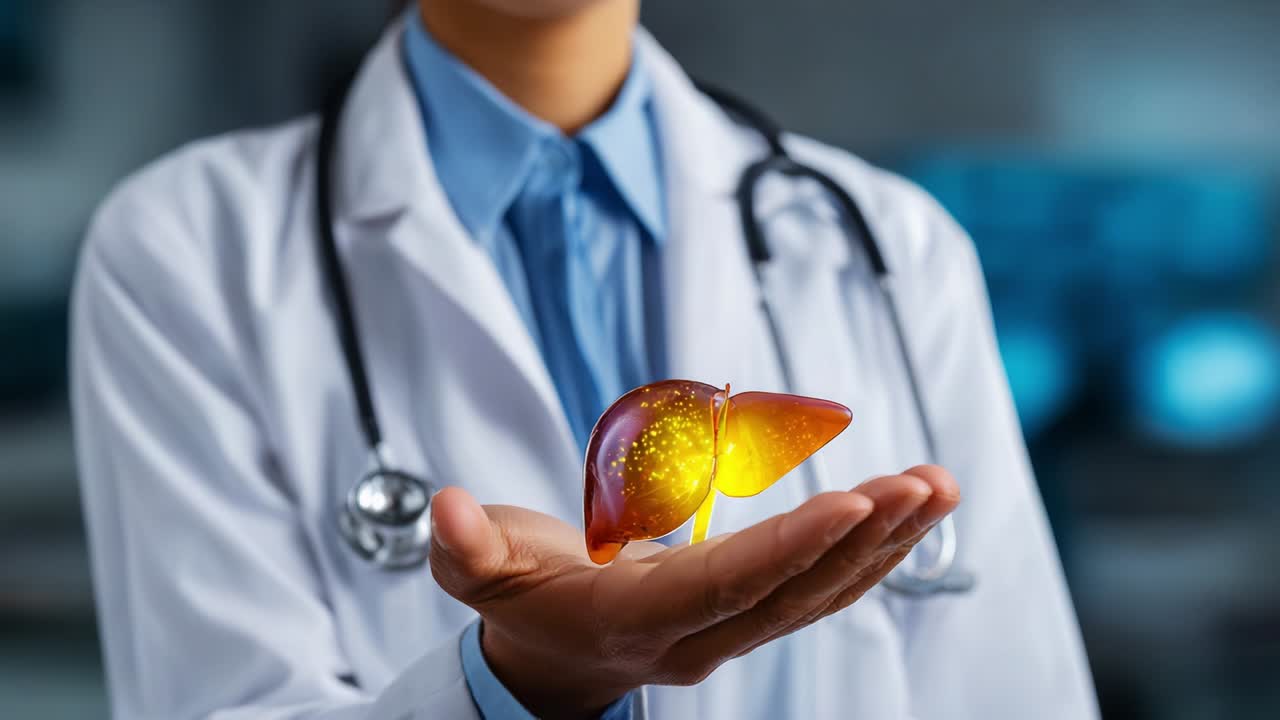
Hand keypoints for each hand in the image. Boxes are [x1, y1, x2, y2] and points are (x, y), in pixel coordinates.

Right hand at [429, 466, 958, 719]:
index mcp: (633, 619)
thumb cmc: (523, 607)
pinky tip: (908, 513)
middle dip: (861, 540)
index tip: (849, 502)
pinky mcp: (748, 614)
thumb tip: (449, 510)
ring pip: (819, 595)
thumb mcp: (479, 575)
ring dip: (884, 543)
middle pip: (791, 595)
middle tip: (921, 484)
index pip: (720, 586)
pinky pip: (818, 589)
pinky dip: (868, 552)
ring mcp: (729, 631)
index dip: (785, 549)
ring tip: (938, 487)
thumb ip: (465, 549)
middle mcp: (696, 636)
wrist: (554, 662)